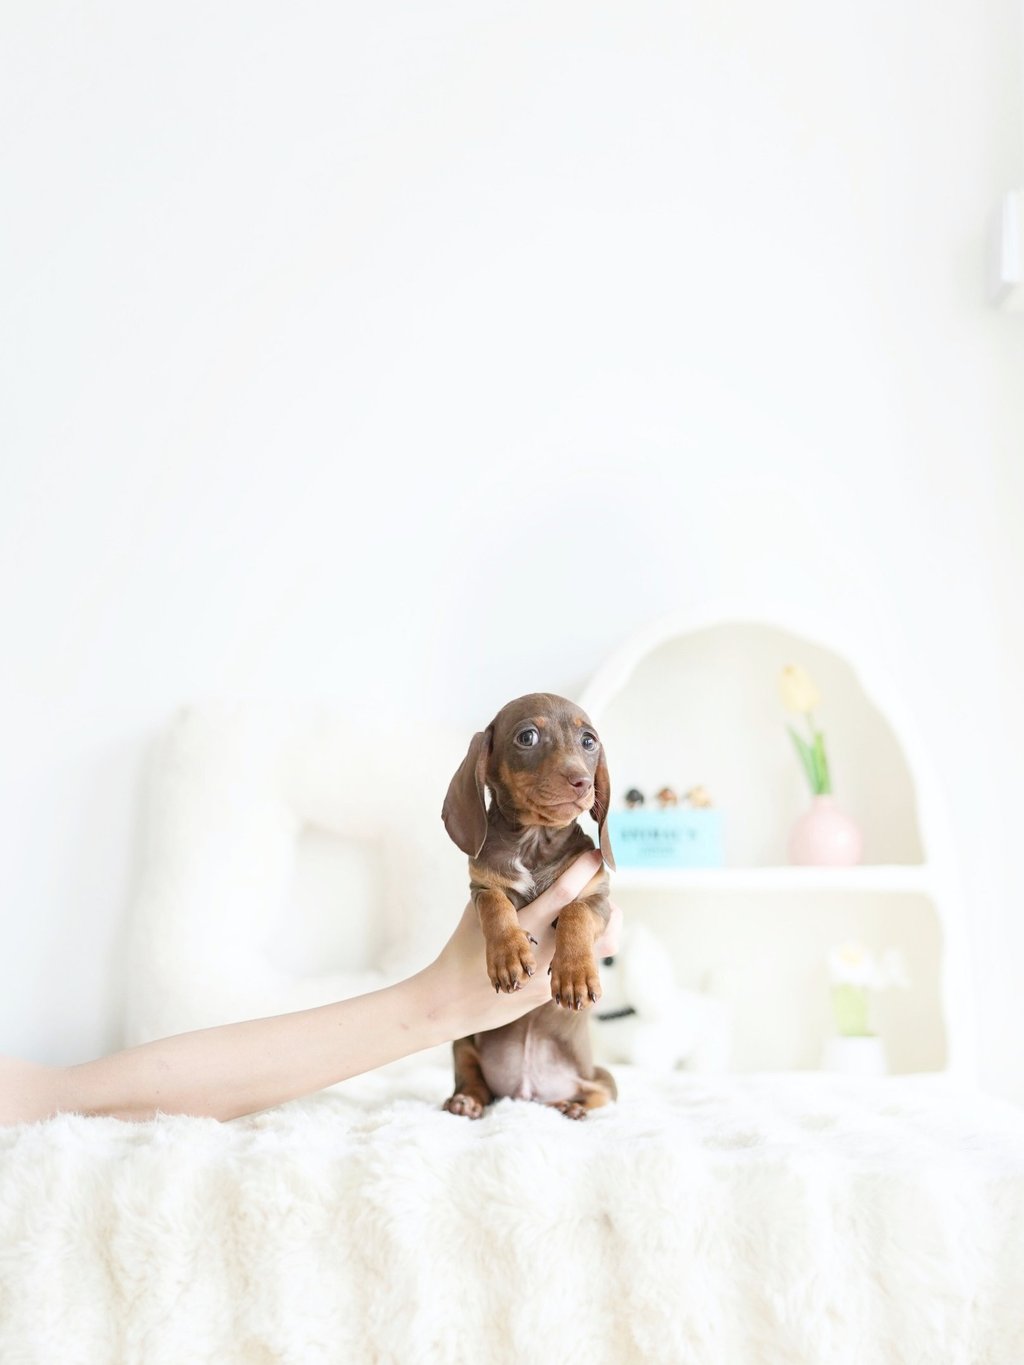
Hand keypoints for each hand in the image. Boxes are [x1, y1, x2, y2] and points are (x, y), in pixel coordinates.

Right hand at [425, 852, 621, 1037]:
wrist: (452, 1002)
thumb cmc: (461, 951)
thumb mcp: (476, 915)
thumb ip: (499, 892)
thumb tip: (513, 867)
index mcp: (524, 925)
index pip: (561, 895)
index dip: (581, 873)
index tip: (596, 856)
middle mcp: (542, 950)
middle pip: (591, 926)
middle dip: (605, 904)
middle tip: (604, 888)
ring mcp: (548, 976)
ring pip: (594, 952)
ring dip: (601, 930)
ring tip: (600, 915)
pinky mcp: (548, 994)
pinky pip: (576, 970)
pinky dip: (581, 952)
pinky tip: (574, 942)